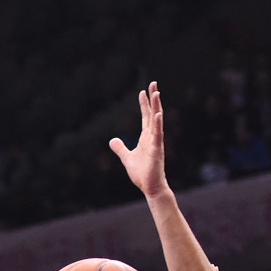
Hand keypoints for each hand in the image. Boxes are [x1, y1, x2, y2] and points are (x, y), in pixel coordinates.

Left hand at [109, 81, 168, 198]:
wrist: (150, 187)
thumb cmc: (142, 174)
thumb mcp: (127, 158)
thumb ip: (121, 148)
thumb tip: (112, 140)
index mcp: (146, 138)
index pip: (146, 117)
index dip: (145, 104)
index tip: (144, 91)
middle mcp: (152, 137)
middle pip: (153, 114)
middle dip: (153, 99)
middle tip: (153, 83)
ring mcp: (156, 143)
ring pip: (157, 121)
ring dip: (157, 107)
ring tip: (156, 93)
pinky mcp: (157, 151)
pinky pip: (158, 135)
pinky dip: (158, 124)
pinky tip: (158, 114)